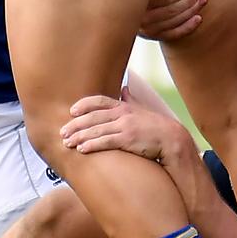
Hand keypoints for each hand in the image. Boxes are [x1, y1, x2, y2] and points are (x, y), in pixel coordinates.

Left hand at [59, 93, 182, 161]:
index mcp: (124, 106)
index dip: (83, 105)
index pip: (99, 101)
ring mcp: (125, 126)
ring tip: (67, 142)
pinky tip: (81, 149)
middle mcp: (122, 114)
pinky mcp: (128, 139)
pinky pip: (105, 141)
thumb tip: (124, 88)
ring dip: (79, 136)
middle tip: (62, 131)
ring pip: (95, 130)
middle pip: (92, 117)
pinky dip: (91, 145)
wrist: (174, 141)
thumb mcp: (142, 110)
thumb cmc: (157, 127)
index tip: (71, 111)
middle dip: (75, 124)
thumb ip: (131, 100)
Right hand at [140, 0, 205, 40]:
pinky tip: (198, 18)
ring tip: (202, 1)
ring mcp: (148, 30)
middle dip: (189, 0)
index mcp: (137, 3)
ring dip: (192, 10)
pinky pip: (174, 34)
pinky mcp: (154, 37)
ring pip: (175, 21)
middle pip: (171, 10)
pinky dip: (188, 26)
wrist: (124, 10)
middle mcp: (142, 19)